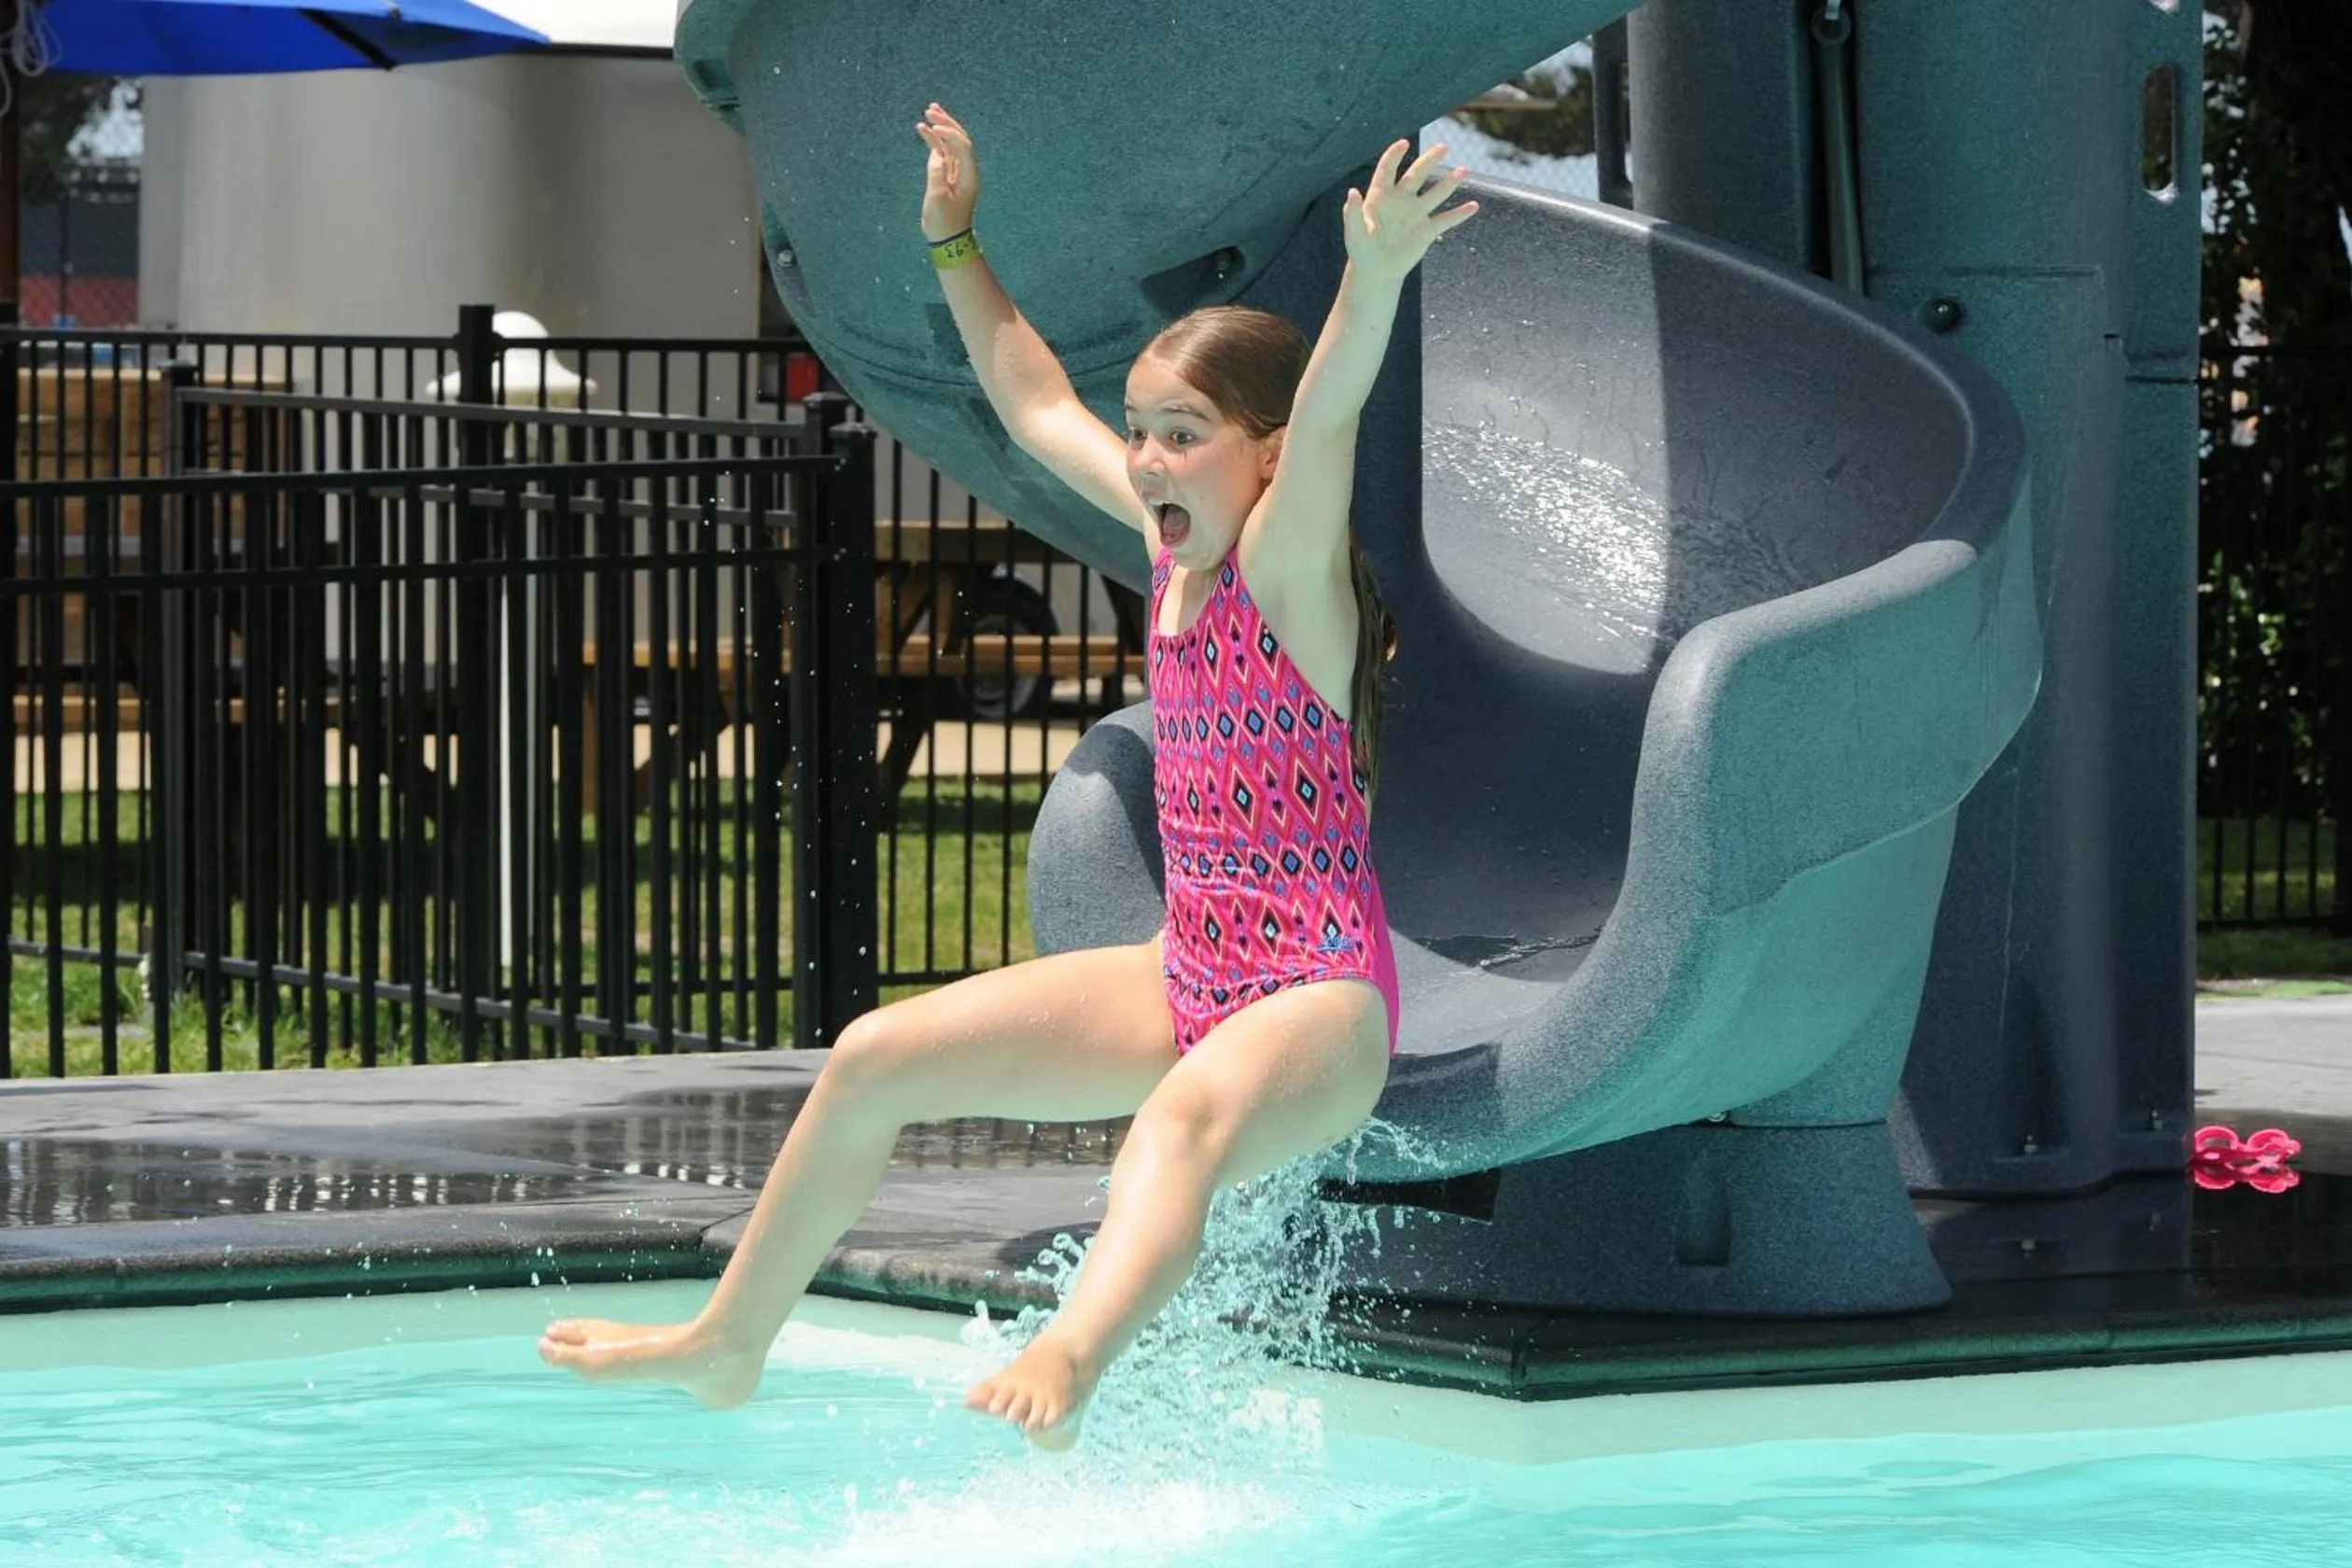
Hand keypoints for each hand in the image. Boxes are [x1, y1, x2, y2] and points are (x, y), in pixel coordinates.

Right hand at [916, 101, 981, 241]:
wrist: (948, 241)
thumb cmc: (944, 223)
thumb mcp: (938, 198)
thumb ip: (936, 172)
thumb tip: (936, 154)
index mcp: (968, 177)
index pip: (963, 147)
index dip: (949, 134)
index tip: (933, 128)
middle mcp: (965, 171)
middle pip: (959, 140)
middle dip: (946, 123)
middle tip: (931, 109)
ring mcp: (956, 173)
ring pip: (950, 144)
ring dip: (940, 127)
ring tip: (928, 112)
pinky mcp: (947, 176)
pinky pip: (942, 154)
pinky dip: (934, 142)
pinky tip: (923, 130)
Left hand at [1343, 138, 1477, 281]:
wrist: (1376, 270)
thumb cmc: (1361, 249)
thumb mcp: (1354, 232)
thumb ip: (1352, 213)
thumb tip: (1352, 192)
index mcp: (1381, 195)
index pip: (1388, 169)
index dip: (1394, 155)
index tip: (1404, 143)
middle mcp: (1401, 200)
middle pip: (1417, 174)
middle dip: (1430, 160)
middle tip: (1443, 147)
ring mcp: (1416, 214)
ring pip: (1435, 194)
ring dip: (1449, 182)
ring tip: (1463, 170)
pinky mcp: (1427, 231)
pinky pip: (1445, 220)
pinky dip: (1459, 214)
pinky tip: (1474, 206)